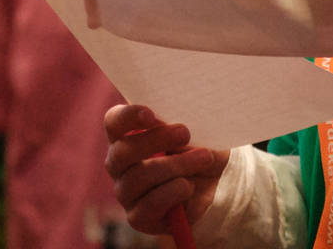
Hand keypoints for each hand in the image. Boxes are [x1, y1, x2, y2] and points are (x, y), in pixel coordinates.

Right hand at [104, 103, 228, 233]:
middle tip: (185, 133)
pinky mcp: (138, 218)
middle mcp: (119, 166)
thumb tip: (167, 119)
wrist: (219, 187)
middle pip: (122, 152)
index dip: (127, 117)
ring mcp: (126, 193)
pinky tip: (190, 186)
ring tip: (203, 158)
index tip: (151, 115)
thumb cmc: (199, 150)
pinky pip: (149, 204)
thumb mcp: (192, 132)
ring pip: (138, 177)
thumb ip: (174, 124)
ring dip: (175, 165)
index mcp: (126, 137)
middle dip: (156, 140)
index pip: (113, 122)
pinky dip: (173, 192)